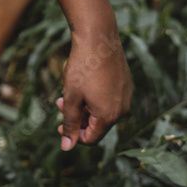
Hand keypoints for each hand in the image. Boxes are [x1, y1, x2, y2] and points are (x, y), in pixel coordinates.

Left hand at [57, 32, 132, 150]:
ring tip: (69, 93)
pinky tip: (83, 84)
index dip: (74, 135)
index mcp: (109, 116)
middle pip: (97, 125)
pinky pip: (109, 99)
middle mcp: (122, 109)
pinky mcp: (125, 84)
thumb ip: (70, 123)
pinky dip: (94, 97)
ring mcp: (126, 96)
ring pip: (102, 111)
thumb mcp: (71, 98)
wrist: (98, 39)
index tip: (60, 125)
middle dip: (78, 119)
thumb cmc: (83, 68)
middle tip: (60, 105)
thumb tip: (67, 147)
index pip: (91, 139)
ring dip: (84, 107)